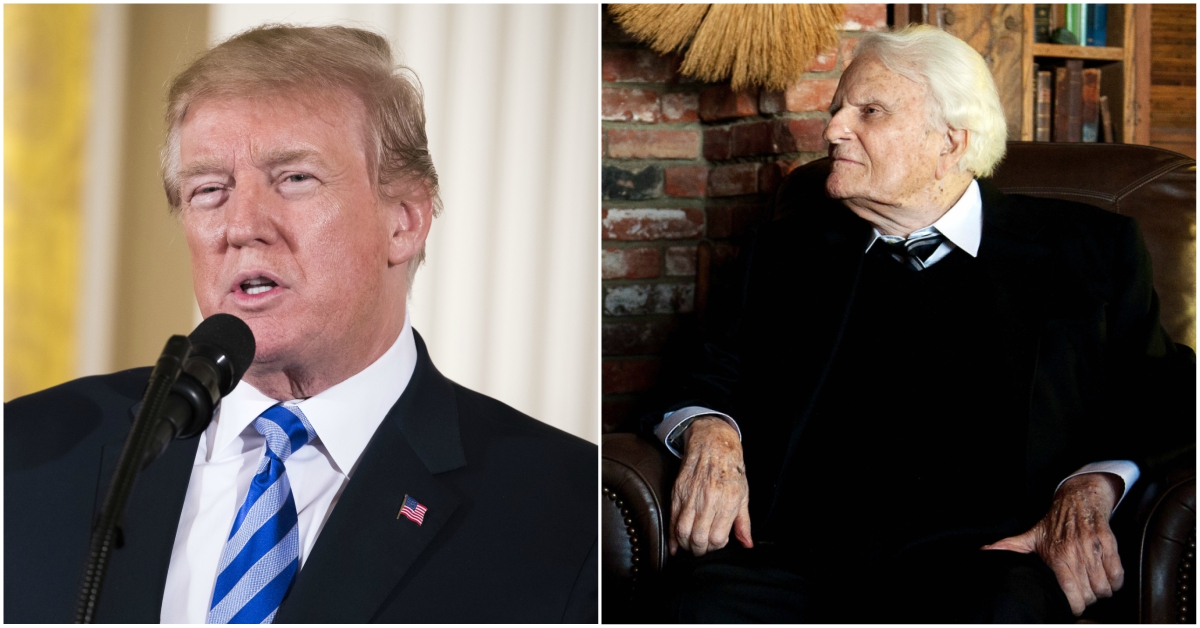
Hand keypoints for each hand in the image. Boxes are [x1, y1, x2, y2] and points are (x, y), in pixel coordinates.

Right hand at [668, 417, 752, 556]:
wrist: (713, 443)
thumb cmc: (731, 470)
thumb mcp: (744, 495)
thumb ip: (744, 523)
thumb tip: (747, 544)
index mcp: (728, 501)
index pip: (718, 538)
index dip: (716, 547)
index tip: (716, 544)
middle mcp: (709, 500)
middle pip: (699, 538)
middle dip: (699, 551)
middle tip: (702, 550)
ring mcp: (691, 496)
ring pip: (683, 531)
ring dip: (685, 544)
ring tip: (690, 546)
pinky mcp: (678, 492)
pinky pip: (672, 519)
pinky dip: (672, 535)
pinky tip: (675, 544)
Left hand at [982, 473, 1123, 615]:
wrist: (1079, 497)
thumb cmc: (1056, 521)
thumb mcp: (1031, 535)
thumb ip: (1010, 547)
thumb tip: (986, 552)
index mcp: (1056, 554)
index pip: (1069, 590)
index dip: (1074, 605)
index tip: (1073, 606)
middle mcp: (1074, 551)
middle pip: (1090, 593)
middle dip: (1089, 600)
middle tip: (1085, 595)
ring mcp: (1093, 548)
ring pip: (1105, 586)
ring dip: (1102, 591)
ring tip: (1096, 587)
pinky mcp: (1109, 543)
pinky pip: (1118, 574)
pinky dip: (1116, 582)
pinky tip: (1108, 578)